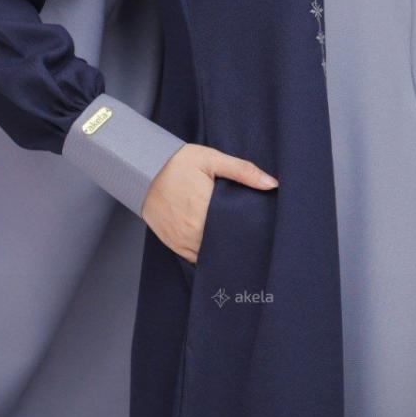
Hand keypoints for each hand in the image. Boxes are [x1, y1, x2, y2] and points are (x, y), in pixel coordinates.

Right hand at [140, 144, 277, 263]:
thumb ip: (243, 171)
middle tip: (251, 233)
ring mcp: (182, 240)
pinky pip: (196, 258)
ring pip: (211, 255)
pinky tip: (217, 244)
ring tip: (235, 239)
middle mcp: (193, 230)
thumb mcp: (212, 159)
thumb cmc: (178, 163)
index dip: (249, 230)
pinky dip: (207, 253)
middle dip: (237, 240)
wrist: (142, 170)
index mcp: (205, 209)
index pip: (236, 230)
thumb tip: (273, 184)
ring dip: (222, 248)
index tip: (259, 226)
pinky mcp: (174, 244)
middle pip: (225, 244)